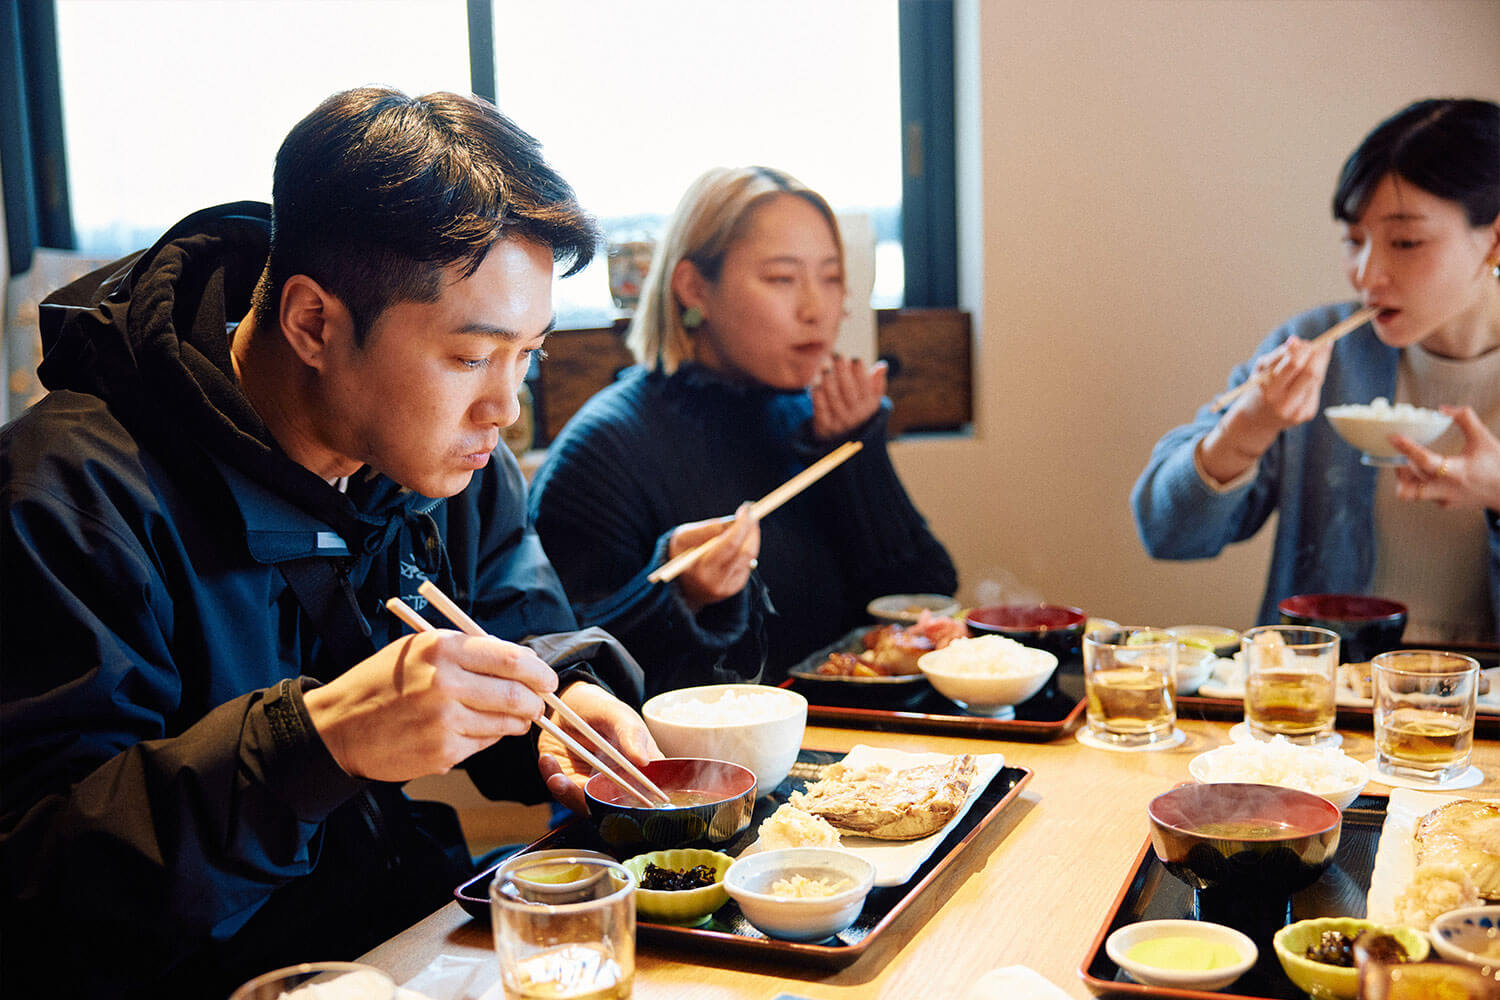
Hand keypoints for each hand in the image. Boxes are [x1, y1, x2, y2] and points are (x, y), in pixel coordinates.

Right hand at [303, 630, 556, 781]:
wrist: (338, 727)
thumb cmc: (382, 683)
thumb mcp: (419, 648)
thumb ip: (469, 652)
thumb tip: (520, 662)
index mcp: (443, 649)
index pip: (513, 659)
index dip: (539, 671)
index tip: (548, 679)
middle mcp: (446, 684)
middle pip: (518, 695)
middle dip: (536, 701)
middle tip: (537, 703)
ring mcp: (445, 722)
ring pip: (506, 724)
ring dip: (515, 721)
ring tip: (505, 716)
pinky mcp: (443, 753)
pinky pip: (484, 744)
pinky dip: (486, 738)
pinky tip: (467, 729)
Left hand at [537, 681, 662, 812]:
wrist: (568, 705)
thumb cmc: (601, 709)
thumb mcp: (619, 714)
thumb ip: (631, 733)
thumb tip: (643, 761)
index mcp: (643, 768)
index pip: (650, 793)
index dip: (640, 802)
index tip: (620, 795)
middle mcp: (621, 783)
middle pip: (617, 807)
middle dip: (596, 802)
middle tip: (581, 787)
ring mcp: (595, 787)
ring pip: (588, 805)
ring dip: (570, 794)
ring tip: (556, 778)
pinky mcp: (571, 785)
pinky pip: (564, 793)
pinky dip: (554, 781)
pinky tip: (547, 760)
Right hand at [667, 503, 760, 611]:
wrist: (683, 583)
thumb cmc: (683, 552)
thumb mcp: (684, 537)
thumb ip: (706, 529)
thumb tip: (733, 521)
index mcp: (699, 567)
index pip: (730, 544)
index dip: (742, 525)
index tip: (746, 509)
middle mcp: (714, 580)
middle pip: (744, 552)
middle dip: (751, 529)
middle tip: (753, 513)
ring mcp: (726, 586)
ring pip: (749, 556)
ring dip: (752, 536)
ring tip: (747, 523)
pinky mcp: (735, 587)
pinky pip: (748, 563)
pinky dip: (748, 547)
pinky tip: (741, 541)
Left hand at [811, 355, 886, 440]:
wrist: (842, 435)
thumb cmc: (857, 406)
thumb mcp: (870, 396)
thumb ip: (876, 381)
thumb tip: (883, 365)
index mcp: (869, 404)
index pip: (865, 386)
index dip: (860, 371)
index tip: (855, 357)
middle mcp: (856, 415)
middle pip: (848, 390)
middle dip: (842, 370)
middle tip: (835, 353)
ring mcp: (840, 422)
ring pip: (834, 399)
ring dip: (828, 381)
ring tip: (825, 365)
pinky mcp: (825, 426)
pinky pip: (821, 409)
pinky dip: (817, 396)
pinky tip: (815, 382)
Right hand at [1200, 336, 1335, 482]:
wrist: (1255, 420)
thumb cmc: (1258, 388)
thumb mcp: (1261, 370)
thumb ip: (1278, 355)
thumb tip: (1297, 341)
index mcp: (1269, 391)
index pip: (1293, 366)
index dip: (1304, 350)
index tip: (1308, 341)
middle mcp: (1284, 404)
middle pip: (1311, 374)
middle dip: (1319, 355)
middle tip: (1322, 343)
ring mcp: (1298, 412)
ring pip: (1317, 380)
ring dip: (1320, 363)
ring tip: (1316, 354)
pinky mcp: (1307, 414)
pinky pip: (1316, 390)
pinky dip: (1315, 378)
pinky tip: (1308, 375)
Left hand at [1392, 406, 1499, 509]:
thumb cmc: (1497, 464)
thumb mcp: (1483, 438)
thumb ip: (1465, 419)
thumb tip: (1443, 409)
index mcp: (1456, 472)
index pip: (1424, 461)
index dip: (1407, 449)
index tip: (1392, 437)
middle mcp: (1446, 490)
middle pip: (1407, 490)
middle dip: (1399, 472)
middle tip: (1399, 456)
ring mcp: (1443, 500)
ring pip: (1413, 491)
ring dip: (1408, 476)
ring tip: (1412, 460)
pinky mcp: (1444, 504)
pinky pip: (1424, 493)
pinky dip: (1420, 481)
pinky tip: (1426, 469)